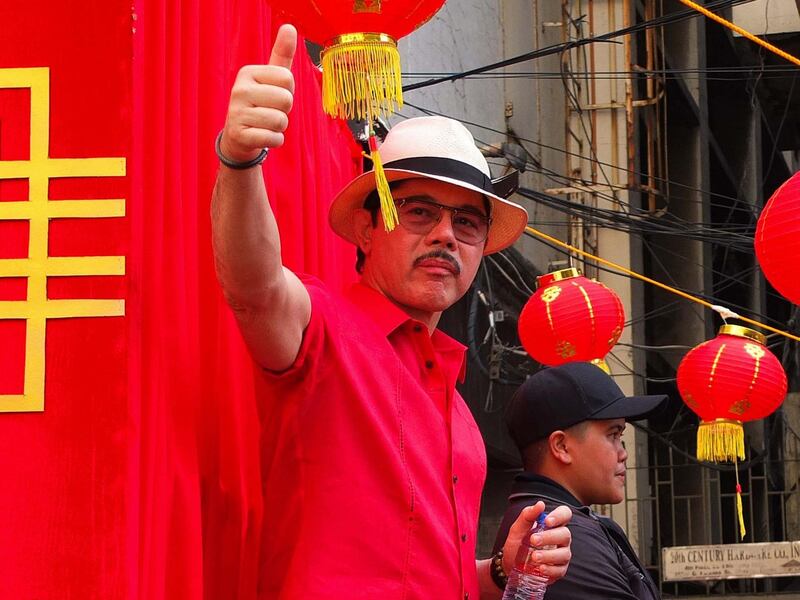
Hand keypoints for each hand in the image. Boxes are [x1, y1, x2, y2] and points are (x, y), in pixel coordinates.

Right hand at [220, 23, 296, 161]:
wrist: (238, 136)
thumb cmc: (260, 104)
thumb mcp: (270, 79)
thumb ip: (281, 55)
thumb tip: (289, 27)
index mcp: (248, 73)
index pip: (287, 78)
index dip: (288, 91)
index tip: (273, 96)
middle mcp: (239, 90)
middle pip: (286, 100)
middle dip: (285, 110)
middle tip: (269, 112)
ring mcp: (237, 113)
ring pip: (281, 121)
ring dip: (279, 127)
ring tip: (265, 124)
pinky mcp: (240, 135)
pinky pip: (274, 138)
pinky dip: (275, 141)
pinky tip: (262, 136)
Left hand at [502, 502, 571, 582]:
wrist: (510, 564)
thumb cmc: (517, 543)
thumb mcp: (518, 528)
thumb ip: (528, 515)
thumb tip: (540, 504)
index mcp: (552, 525)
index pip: (565, 514)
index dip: (560, 516)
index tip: (547, 521)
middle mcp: (561, 538)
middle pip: (565, 534)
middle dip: (549, 537)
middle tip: (533, 540)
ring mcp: (562, 554)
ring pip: (564, 553)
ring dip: (548, 555)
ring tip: (533, 557)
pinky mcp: (559, 570)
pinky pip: (560, 570)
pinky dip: (550, 569)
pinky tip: (540, 568)